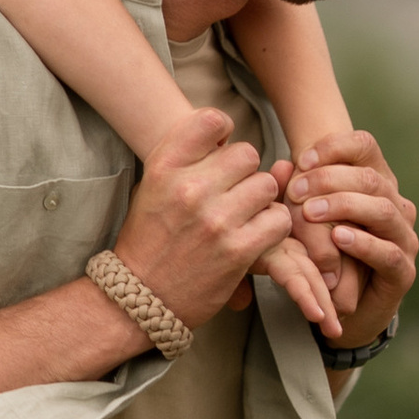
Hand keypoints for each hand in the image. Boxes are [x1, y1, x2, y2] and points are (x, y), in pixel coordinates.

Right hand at [108, 107, 293, 332]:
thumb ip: (190, 159)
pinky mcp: (238, 250)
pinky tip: (254, 235)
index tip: (220, 151)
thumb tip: (238, 142)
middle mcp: (189, 189)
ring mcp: (215, 220)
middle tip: (231, 194)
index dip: (224, 131)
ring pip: (267, 185)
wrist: (140, 298)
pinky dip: (272, 227)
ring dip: (260, 201)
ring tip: (242, 217)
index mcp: (163, 168)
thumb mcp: (153, 187)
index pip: (211, 120)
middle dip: (244, 173)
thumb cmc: (149, 240)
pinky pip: (278, 219)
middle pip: (247, 154)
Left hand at [278, 136, 418, 343]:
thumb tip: (280, 166)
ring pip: (381, 210)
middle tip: (295, 190)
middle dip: (329, 180)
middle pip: (370, 177)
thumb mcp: (306, 219)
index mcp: (378, 182)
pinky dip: (362, 244)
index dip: (334, 147)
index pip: (364, 146)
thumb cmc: (323, 254)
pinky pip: (386, 252)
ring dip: (344, 207)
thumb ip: (298, 194)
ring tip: (310, 213)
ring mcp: (404, 237)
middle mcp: (396, 204)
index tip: (301, 159)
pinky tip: (338, 238)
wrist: (344, 307)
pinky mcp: (403, 270)